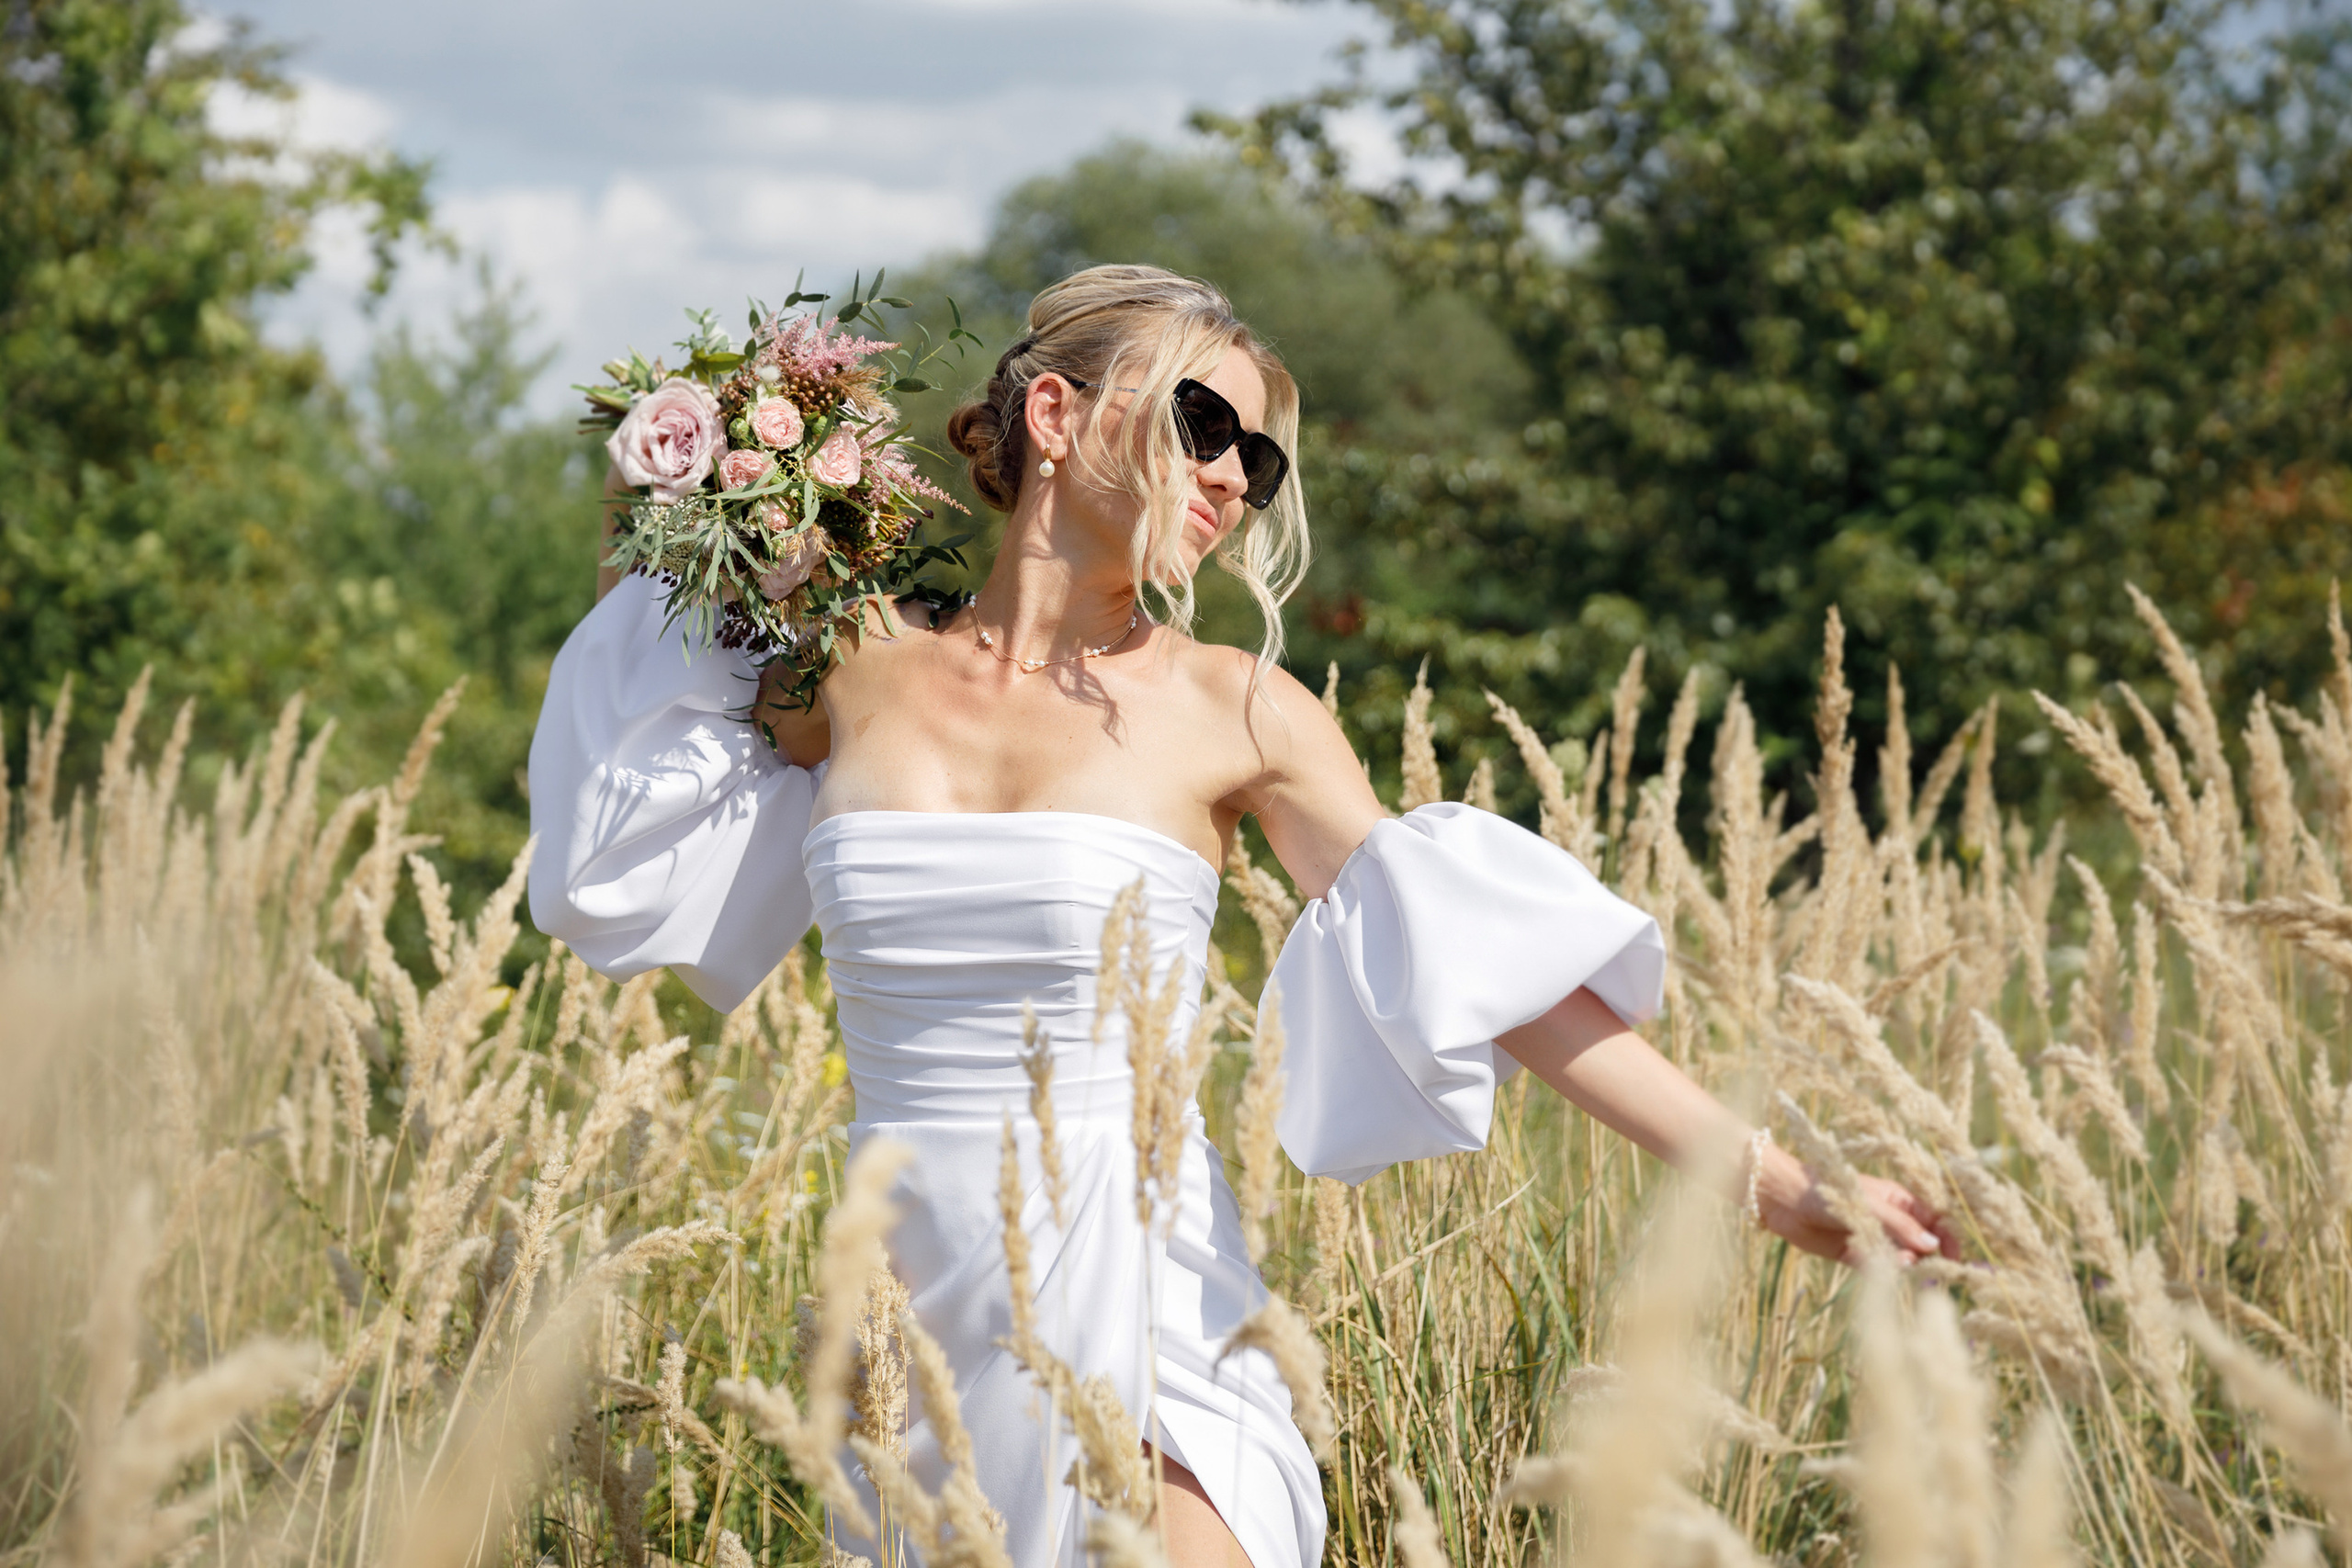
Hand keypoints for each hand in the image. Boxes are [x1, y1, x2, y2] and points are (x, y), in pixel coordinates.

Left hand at [1756, 1148, 1956, 1265]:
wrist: (1784, 1198)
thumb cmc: (1829, 1188)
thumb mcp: (1870, 1203)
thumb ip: (1900, 1225)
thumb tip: (1932, 1246)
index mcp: (1900, 1200)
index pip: (1936, 1221)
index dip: (1948, 1239)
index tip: (1955, 1259)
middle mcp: (1891, 1220)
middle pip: (1921, 1244)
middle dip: (1929, 1259)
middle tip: (1931, 1273)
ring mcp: (1873, 1237)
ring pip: (1901, 1259)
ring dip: (1905, 1266)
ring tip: (1901, 1265)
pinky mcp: (1854, 1254)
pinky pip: (1877, 1268)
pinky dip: (1882, 1271)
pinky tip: (1879, 1266)